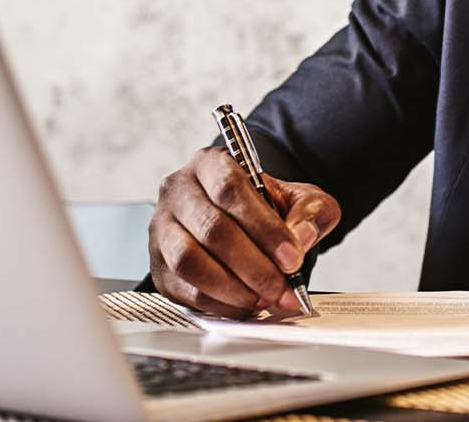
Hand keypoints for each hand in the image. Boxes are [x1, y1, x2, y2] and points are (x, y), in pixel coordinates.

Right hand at [149, 146, 340, 317]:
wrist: (245, 223)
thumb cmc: (267, 208)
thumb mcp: (301, 199)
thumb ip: (310, 211)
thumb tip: (301, 237)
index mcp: (211, 163)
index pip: (231, 189)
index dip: (264, 228)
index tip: (291, 257)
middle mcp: (179, 191)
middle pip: (212, 229)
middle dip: (254, 267)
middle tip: (282, 288)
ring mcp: (163, 228)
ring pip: (190, 262)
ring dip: (233, 288)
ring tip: (264, 298)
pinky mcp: (159, 265)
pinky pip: (184, 289)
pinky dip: (218, 304)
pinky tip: (245, 305)